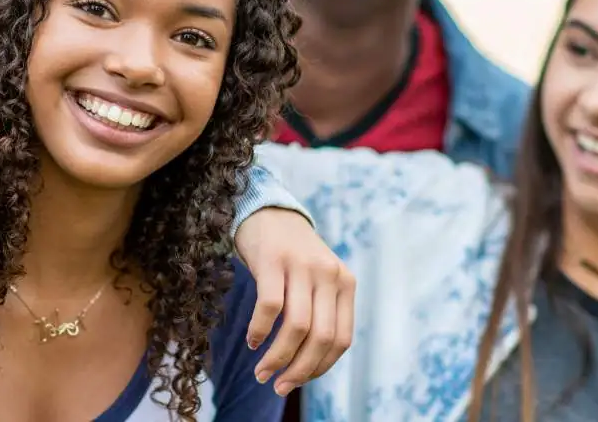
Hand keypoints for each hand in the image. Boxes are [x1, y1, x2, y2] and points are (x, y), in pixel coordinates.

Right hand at [235, 207, 354, 396]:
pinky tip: (252, 342)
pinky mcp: (274, 260)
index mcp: (345, 283)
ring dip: (278, 357)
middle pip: (321, 337)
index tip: (297, 382)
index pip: (341, 339)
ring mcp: (303, 265)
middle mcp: (329, 274)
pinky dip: (260, 331)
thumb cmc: (292, 257)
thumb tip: (307, 367)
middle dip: (299, 370)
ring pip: (297, 327)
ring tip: (261, 373)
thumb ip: (321, 313)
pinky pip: (270, 307)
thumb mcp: (317, 281)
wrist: (268, 212)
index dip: (320, 368)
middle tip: (277, 386)